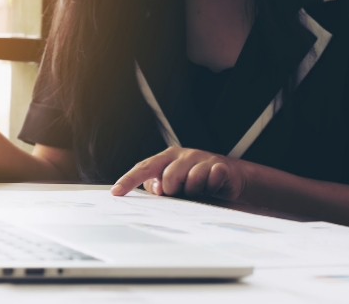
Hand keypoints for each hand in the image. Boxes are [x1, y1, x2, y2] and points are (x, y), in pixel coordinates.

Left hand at [110, 147, 246, 200]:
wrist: (232, 177)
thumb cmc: (199, 180)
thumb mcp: (176, 183)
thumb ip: (159, 185)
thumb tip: (154, 189)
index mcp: (168, 158)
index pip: (145, 167)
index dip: (129, 180)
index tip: (116, 192)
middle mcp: (184, 155)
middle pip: (168, 178)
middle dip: (174, 191)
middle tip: (184, 192)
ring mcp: (203, 159)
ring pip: (191, 182)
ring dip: (195, 192)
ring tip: (200, 191)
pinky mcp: (220, 166)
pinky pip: (211, 180)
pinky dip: (212, 188)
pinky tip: (213, 187)